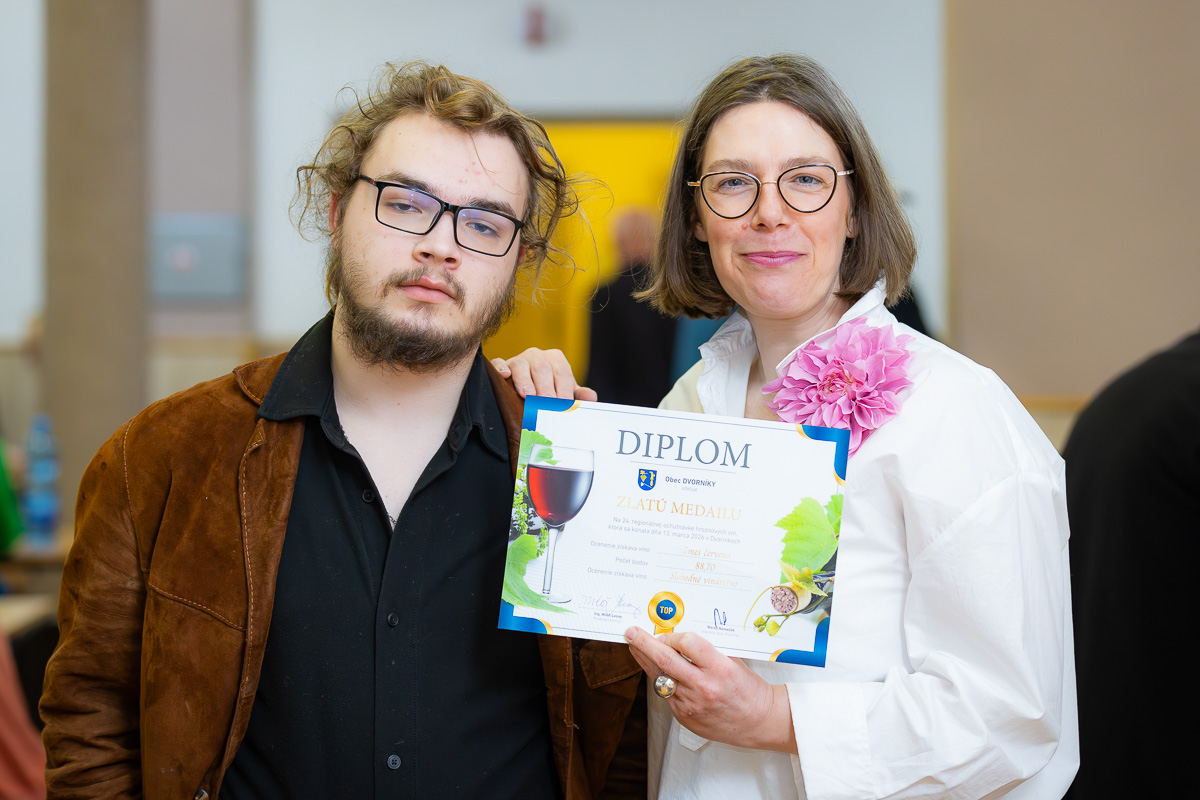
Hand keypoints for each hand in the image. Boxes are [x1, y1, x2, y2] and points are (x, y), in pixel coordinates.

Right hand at [491, 348, 597, 400]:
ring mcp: (518, 359)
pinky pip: (499, 363)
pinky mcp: (502, 365)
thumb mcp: (565, 392)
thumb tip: (591, 397)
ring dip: (525, 380)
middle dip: (545, 386)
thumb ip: (578, 395)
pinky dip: (501, 368)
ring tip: (528, 395)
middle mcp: (536, 355)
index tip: (564, 403)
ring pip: (521, 365)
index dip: (564, 387)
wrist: (525, 390)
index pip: (562, 371)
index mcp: (555, 359)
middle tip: (547, 403)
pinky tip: (505, 377)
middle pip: (542, 368)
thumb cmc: (549, 391)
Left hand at [624, 626, 796, 752]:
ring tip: (636, 647)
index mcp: (720, 669)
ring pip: (660, 677)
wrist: (758, 722)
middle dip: (643, 644)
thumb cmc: (748, 689)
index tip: (666, 632)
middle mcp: (703, 687)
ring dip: (646, 661)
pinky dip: (661, 679)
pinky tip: (659, 671)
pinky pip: (666, 693)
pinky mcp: (684, 716)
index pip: (688, 643)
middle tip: (630, 633)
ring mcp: (691, 704)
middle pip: (665, 660)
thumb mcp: (733, 662)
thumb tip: (678, 636)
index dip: (673, 635)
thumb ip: (707, 651)